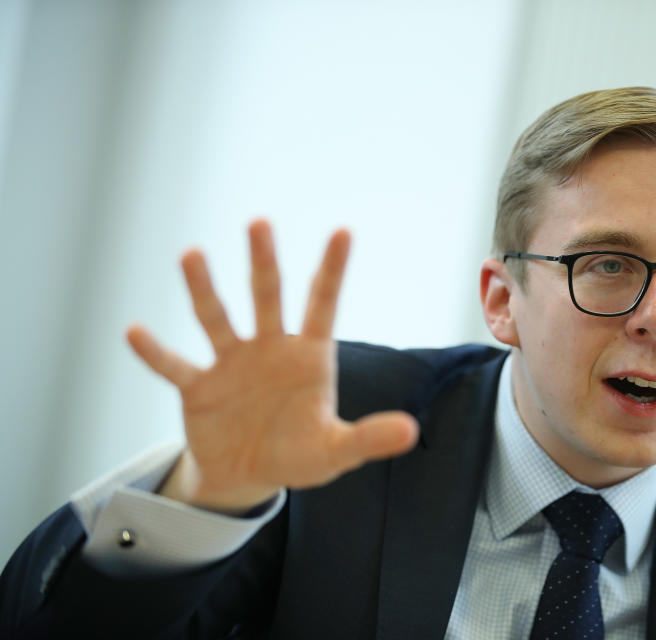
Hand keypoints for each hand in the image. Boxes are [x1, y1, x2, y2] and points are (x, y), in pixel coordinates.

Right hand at [127, 220, 418, 512]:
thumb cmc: (300, 453)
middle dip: (263, 261)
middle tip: (260, 222)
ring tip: (192, 254)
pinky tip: (134, 331)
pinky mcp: (197, 388)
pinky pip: (174, 366)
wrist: (250, 474)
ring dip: (204, 288)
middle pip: (267, 296)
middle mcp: (269, 349)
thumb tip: (412, 431)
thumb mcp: (336, 450)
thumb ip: (369, 437)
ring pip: (216, 317)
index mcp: (308, 356)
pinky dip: (154, 353)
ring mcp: (230, 364)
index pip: (323, 304)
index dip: (332, 269)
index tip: (343, 230)